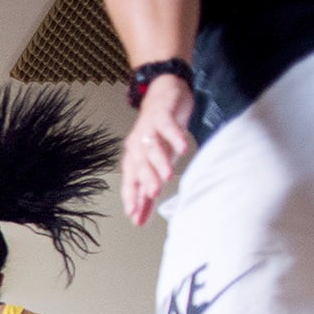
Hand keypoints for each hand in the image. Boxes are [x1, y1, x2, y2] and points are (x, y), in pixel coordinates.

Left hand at [121, 75, 195, 227]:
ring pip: (151, 147)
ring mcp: (148, 129)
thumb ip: (148, 190)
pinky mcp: (162, 114)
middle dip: (146, 182)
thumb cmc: (159, 134)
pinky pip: (166, 126)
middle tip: (153, 195)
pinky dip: (174, 136)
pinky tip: (183, 147)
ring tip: (168, 176)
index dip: (131, 198)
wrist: (163, 94)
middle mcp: (138, 145)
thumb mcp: (156, 164)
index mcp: (134, 159)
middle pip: (140, 166)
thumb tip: (139, 219)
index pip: (130, 181)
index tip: (134, 215)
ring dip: (159, 162)